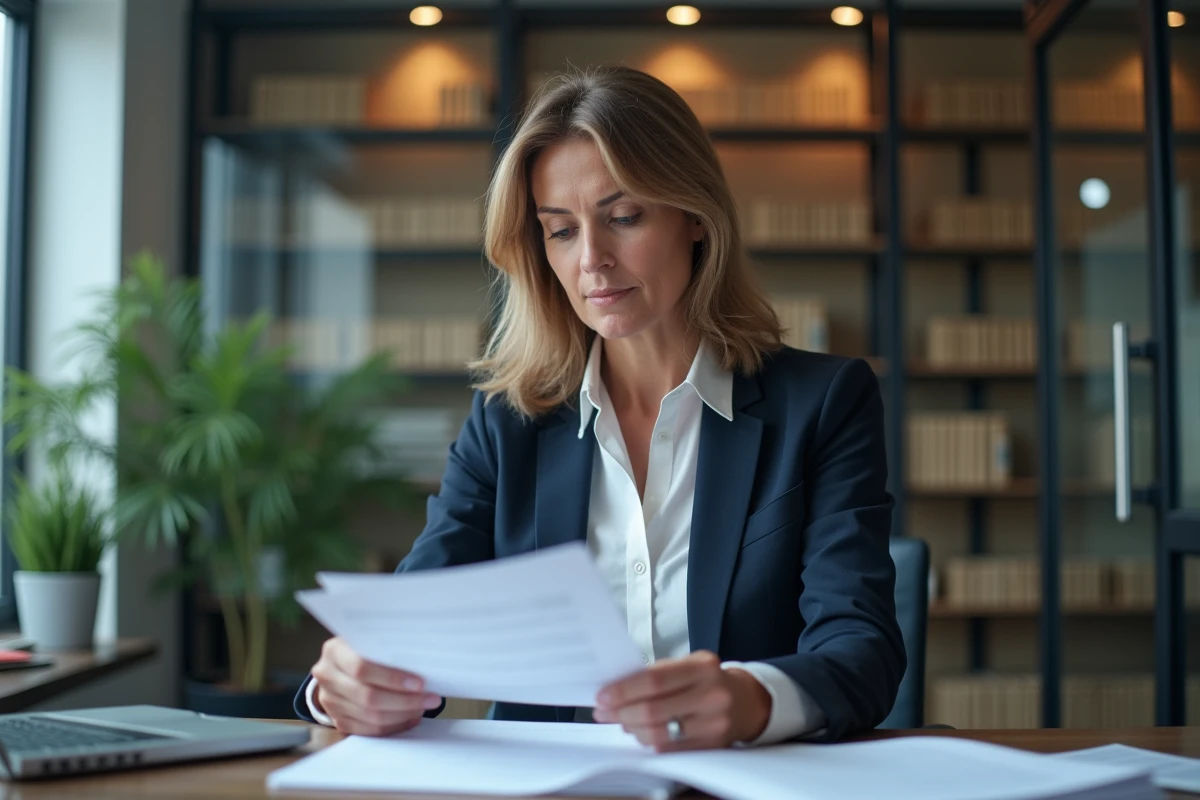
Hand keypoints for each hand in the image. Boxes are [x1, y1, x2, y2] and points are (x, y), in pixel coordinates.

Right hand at [310, 636, 441, 735]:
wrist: (337, 666)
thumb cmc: (362, 649)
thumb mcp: (369, 641)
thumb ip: (387, 650)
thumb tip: (423, 664)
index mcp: (334, 651)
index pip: (362, 667)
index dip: (392, 678)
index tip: (420, 683)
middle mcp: (327, 676)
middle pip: (367, 697)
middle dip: (405, 701)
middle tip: (430, 699)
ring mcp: (329, 701)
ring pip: (370, 717)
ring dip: (402, 715)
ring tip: (422, 708)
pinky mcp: (337, 720)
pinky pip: (367, 730)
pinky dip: (392, 726)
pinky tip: (409, 718)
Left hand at [591, 651, 771, 750]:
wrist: (746, 701)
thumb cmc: (708, 680)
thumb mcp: (689, 664)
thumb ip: (657, 673)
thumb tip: (617, 689)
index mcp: (703, 667)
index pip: (654, 680)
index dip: (624, 690)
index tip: (603, 695)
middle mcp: (711, 695)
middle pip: (653, 710)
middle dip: (621, 712)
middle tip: (603, 711)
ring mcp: (713, 723)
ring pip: (659, 734)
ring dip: (632, 728)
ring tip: (621, 721)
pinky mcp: (711, 745)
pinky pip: (670, 748)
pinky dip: (648, 740)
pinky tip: (640, 732)